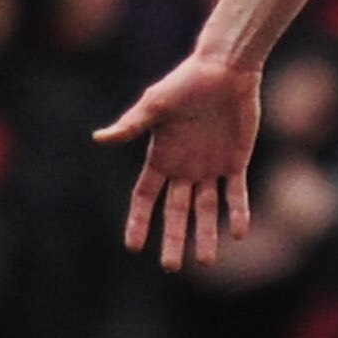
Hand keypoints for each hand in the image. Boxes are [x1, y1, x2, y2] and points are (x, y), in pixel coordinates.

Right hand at [95, 53, 261, 270]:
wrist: (225, 70)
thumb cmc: (185, 83)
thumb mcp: (154, 105)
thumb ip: (131, 125)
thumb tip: (99, 138)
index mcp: (160, 158)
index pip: (145, 198)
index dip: (139, 221)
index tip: (134, 246)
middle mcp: (183, 168)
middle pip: (176, 211)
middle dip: (173, 239)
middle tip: (171, 267)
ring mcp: (210, 167)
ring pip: (207, 209)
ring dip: (206, 234)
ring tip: (206, 261)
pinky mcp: (235, 161)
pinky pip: (236, 193)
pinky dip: (237, 212)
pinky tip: (239, 232)